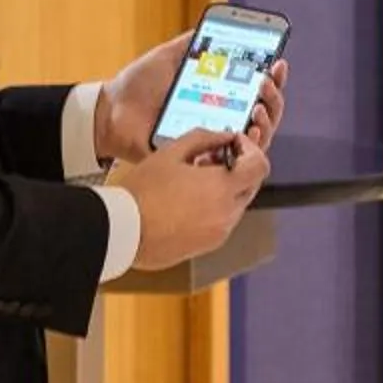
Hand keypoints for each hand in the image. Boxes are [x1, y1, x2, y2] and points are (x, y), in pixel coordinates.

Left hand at [96, 37, 291, 163]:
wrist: (113, 113)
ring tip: (259, 106)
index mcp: (218, 96)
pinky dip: (249, 146)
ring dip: (268, 120)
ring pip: (257, 138)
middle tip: (267, 81)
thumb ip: (190, 43)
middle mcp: (222, 119)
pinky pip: (235, 160)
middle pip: (265, 113)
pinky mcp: (204, 161)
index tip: (278, 63)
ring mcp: (215, 142)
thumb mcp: (167, 57)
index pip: (255, 89)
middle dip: (273, 96)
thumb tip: (215, 25)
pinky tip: (248, 130)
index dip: (273, 78)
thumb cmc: (138, 87)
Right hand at [120, 130, 269, 270]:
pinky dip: (216, 207)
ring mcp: (219, 233)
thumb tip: (224, 136)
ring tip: (196, 179)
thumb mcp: (171, 152)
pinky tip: (189, 199)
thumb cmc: (143, 192)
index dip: (251, 149)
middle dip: (239, 168)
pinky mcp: (207, 246)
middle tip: (213, 157)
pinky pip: (222, 221)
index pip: (260, 166)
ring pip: (237, 204)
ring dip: (226, 189)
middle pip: (251, 186)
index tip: (234, 142)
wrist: (122, 231)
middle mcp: (227, 214)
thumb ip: (203, 138)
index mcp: (222, 189)